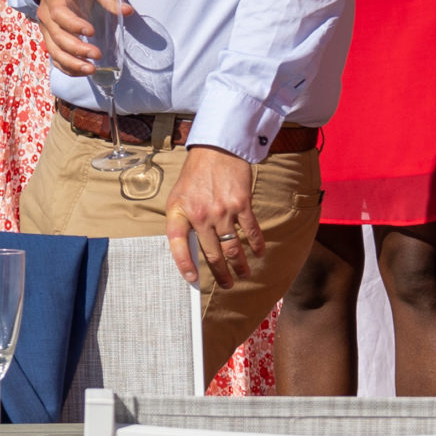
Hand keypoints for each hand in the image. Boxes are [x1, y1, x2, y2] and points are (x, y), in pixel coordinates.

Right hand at [35, 0, 122, 76]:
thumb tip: (127, 12)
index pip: (59, 14)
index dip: (73, 25)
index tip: (92, 31)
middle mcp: (45, 14)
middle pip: (56, 36)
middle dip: (76, 49)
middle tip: (97, 55)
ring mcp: (46, 28)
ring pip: (54, 50)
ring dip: (71, 63)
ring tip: (91, 69)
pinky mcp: (50, 37)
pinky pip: (55, 56)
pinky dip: (66, 67)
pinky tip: (83, 71)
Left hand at [164, 146, 263, 288]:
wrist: (215, 151)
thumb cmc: (194, 176)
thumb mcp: (177, 197)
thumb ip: (181, 221)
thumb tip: (186, 249)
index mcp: (181, 212)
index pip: (177, 245)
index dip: (183, 264)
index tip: (191, 279)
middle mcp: (201, 214)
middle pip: (212, 253)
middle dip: (221, 274)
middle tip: (227, 284)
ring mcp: (223, 211)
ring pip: (233, 248)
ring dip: (240, 265)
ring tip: (243, 275)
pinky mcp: (242, 205)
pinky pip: (251, 232)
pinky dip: (256, 246)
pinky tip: (258, 254)